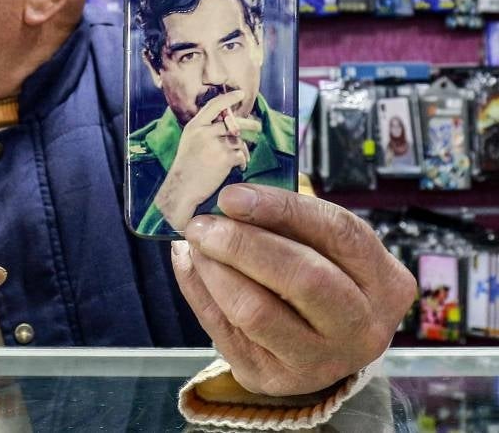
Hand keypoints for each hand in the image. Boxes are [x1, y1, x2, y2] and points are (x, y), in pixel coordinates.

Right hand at [154, 90, 259, 229]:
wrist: (182, 189)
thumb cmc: (186, 167)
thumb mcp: (190, 141)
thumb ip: (205, 130)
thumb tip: (230, 124)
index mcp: (194, 126)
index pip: (214, 105)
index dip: (229, 98)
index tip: (240, 93)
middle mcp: (204, 132)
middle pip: (233, 123)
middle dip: (248, 124)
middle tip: (257, 127)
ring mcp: (214, 144)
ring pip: (238, 141)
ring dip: (242, 150)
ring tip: (240, 158)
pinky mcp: (224, 158)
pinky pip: (241, 155)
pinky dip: (242, 162)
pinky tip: (238, 167)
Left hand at [172, 184, 415, 395]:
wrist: (320, 349)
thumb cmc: (321, 278)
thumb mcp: (324, 247)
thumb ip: (288, 220)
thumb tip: (228, 198)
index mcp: (385, 282)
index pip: (339, 233)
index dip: (282, 208)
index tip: (232, 195)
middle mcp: (361, 328)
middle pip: (302, 279)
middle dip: (243, 245)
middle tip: (202, 224)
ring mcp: (319, 361)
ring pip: (256, 311)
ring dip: (214, 270)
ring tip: (195, 243)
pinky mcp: (273, 379)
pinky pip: (223, 331)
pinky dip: (198, 290)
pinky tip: (190, 265)